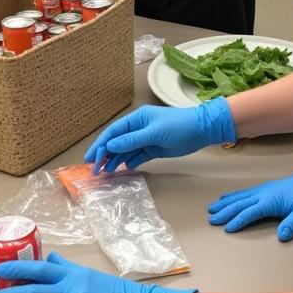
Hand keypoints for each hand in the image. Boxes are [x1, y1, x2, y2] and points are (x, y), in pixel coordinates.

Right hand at [85, 97, 236, 173]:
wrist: (202, 129)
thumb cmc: (178, 126)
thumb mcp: (154, 133)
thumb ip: (132, 140)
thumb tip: (110, 145)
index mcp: (136, 119)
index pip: (113, 132)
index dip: (100, 144)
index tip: (90, 157)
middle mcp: (138, 128)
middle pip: (117, 142)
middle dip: (104, 154)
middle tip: (94, 169)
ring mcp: (145, 139)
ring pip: (125, 151)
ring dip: (115, 160)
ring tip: (105, 172)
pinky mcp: (153, 149)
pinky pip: (137, 156)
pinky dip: (128, 162)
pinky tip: (121, 169)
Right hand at [208, 165, 292, 240]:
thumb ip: (292, 224)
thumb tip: (282, 236)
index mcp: (270, 201)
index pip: (251, 212)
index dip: (238, 221)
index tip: (227, 228)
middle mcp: (262, 194)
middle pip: (240, 204)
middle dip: (225, 212)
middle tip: (212, 220)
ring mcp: (261, 190)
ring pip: (238, 197)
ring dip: (224, 204)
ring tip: (211, 209)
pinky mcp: (262, 189)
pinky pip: (243, 193)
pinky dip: (231, 196)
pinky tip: (224, 199)